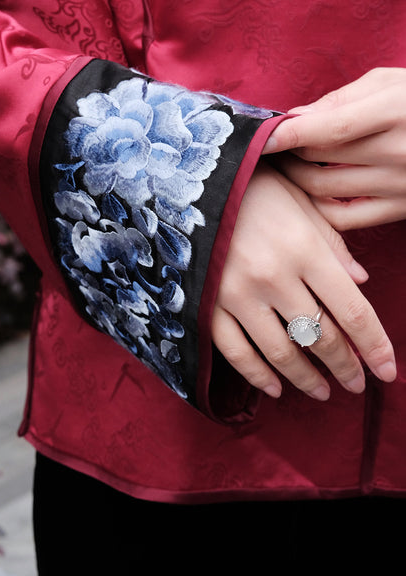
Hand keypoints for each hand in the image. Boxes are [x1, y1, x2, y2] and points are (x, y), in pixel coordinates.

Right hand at [211, 163, 395, 399]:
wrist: (189, 183)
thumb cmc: (254, 188)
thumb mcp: (301, 203)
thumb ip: (333, 244)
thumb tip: (360, 283)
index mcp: (304, 249)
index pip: (352, 310)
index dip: (374, 346)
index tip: (387, 372)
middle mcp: (274, 277)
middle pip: (320, 337)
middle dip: (344, 366)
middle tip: (356, 384)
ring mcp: (237, 294)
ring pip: (280, 352)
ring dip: (306, 378)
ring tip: (322, 392)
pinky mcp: (208, 304)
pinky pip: (235, 351)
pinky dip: (257, 375)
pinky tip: (274, 388)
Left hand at [263, 68, 405, 229]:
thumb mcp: (390, 81)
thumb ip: (341, 100)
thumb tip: (294, 118)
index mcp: (396, 112)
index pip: (331, 128)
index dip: (289, 134)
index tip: (259, 136)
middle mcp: (399, 152)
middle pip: (319, 159)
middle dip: (286, 151)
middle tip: (270, 145)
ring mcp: (399, 185)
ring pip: (322, 189)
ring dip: (294, 178)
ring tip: (285, 164)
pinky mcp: (400, 209)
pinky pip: (343, 218)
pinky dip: (318, 207)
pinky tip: (311, 190)